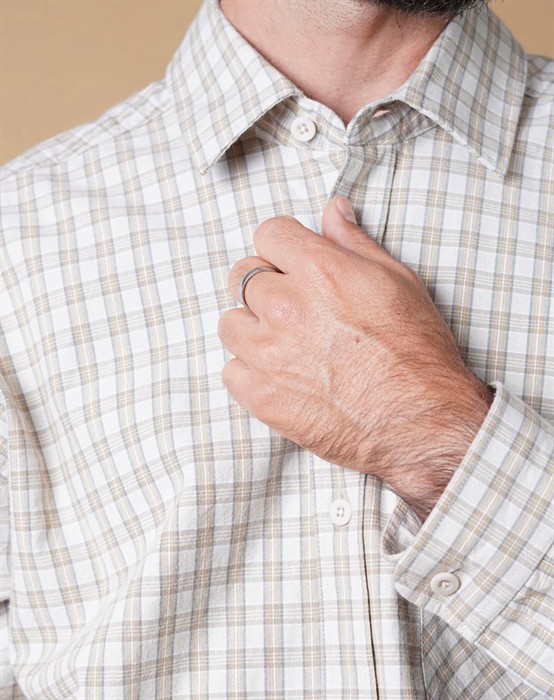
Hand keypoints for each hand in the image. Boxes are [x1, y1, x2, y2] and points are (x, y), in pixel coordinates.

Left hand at [218, 197, 493, 520]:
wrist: (423, 422)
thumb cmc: (417, 352)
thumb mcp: (397, 281)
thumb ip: (354, 241)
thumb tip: (331, 209)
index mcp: (320, 271)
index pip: (268, 233)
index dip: (282, 246)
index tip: (291, 262)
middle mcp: (286, 307)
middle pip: (242, 275)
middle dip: (264, 284)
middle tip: (291, 306)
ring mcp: (269, 354)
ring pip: (230, 323)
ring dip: (252, 329)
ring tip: (284, 345)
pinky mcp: (262, 396)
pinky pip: (231, 370)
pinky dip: (249, 372)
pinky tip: (280, 376)